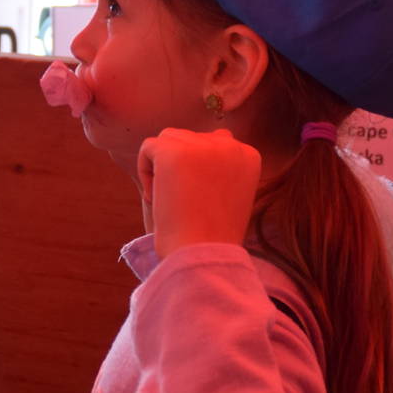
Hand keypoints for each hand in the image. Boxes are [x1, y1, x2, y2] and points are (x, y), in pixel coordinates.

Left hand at [137, 127, 259, 257]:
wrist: (203, 253)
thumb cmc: (213, 235)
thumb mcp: (230, 195)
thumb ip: (219, 169)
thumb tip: (190, 145)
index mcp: (248, 155)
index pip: (214, 145)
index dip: (198, 172)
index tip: (198, 201)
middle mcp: (229, 144)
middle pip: (190, 138)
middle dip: (179, 166)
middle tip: (180, 203)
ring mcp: (201, 145)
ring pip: (168, 139)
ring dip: (161, 166)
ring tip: (167, 199)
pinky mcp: (173, 151)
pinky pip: (149, 148)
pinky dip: (144, 171)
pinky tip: (154, 198)